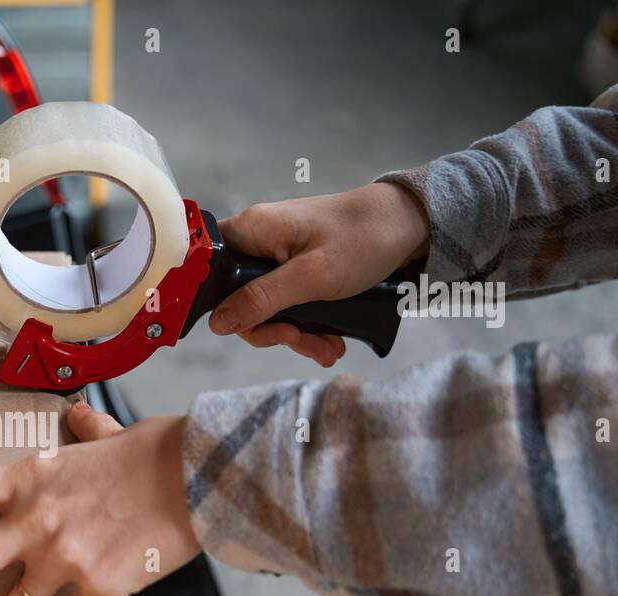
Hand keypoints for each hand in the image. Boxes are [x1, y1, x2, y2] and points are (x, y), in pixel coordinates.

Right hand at [210, 182, 429, 367]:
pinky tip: (331, 340)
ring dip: (295, 334)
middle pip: (238, 298)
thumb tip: (218, 323)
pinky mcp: (297, 268)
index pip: (207, 270)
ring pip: (266, 308)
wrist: (410, 225)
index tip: (246, 327)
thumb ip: (261, 300)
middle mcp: (259, 241)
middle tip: (299, 340)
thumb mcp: (312, 277)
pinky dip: (308, 326)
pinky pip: (288, 304)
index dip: (216, 304)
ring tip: (327, 348)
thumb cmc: (363, 239)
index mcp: (252, 231)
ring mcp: (278, 256)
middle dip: (272, 329)